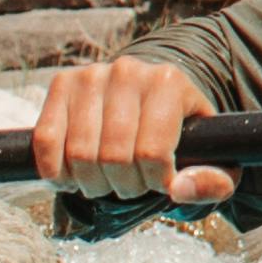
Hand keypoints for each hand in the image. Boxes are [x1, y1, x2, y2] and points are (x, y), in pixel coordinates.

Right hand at [27, 57, 232, 207]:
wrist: (152, 95)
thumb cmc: (184, 134)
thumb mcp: (214, 159)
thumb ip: (212, 182)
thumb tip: (178, 190)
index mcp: (169, 82)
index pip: (152, 153)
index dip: (154, 182)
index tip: (161, 183)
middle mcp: (128, 71)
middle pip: (113, 157)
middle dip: (123, 186)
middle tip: (132, 185)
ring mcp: (90, 75)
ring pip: (78, 153)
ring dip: (91, 183)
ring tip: (107, 180)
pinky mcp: (61, 84)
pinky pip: (46, 141)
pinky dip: (56, 172)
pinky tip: (73, 177)